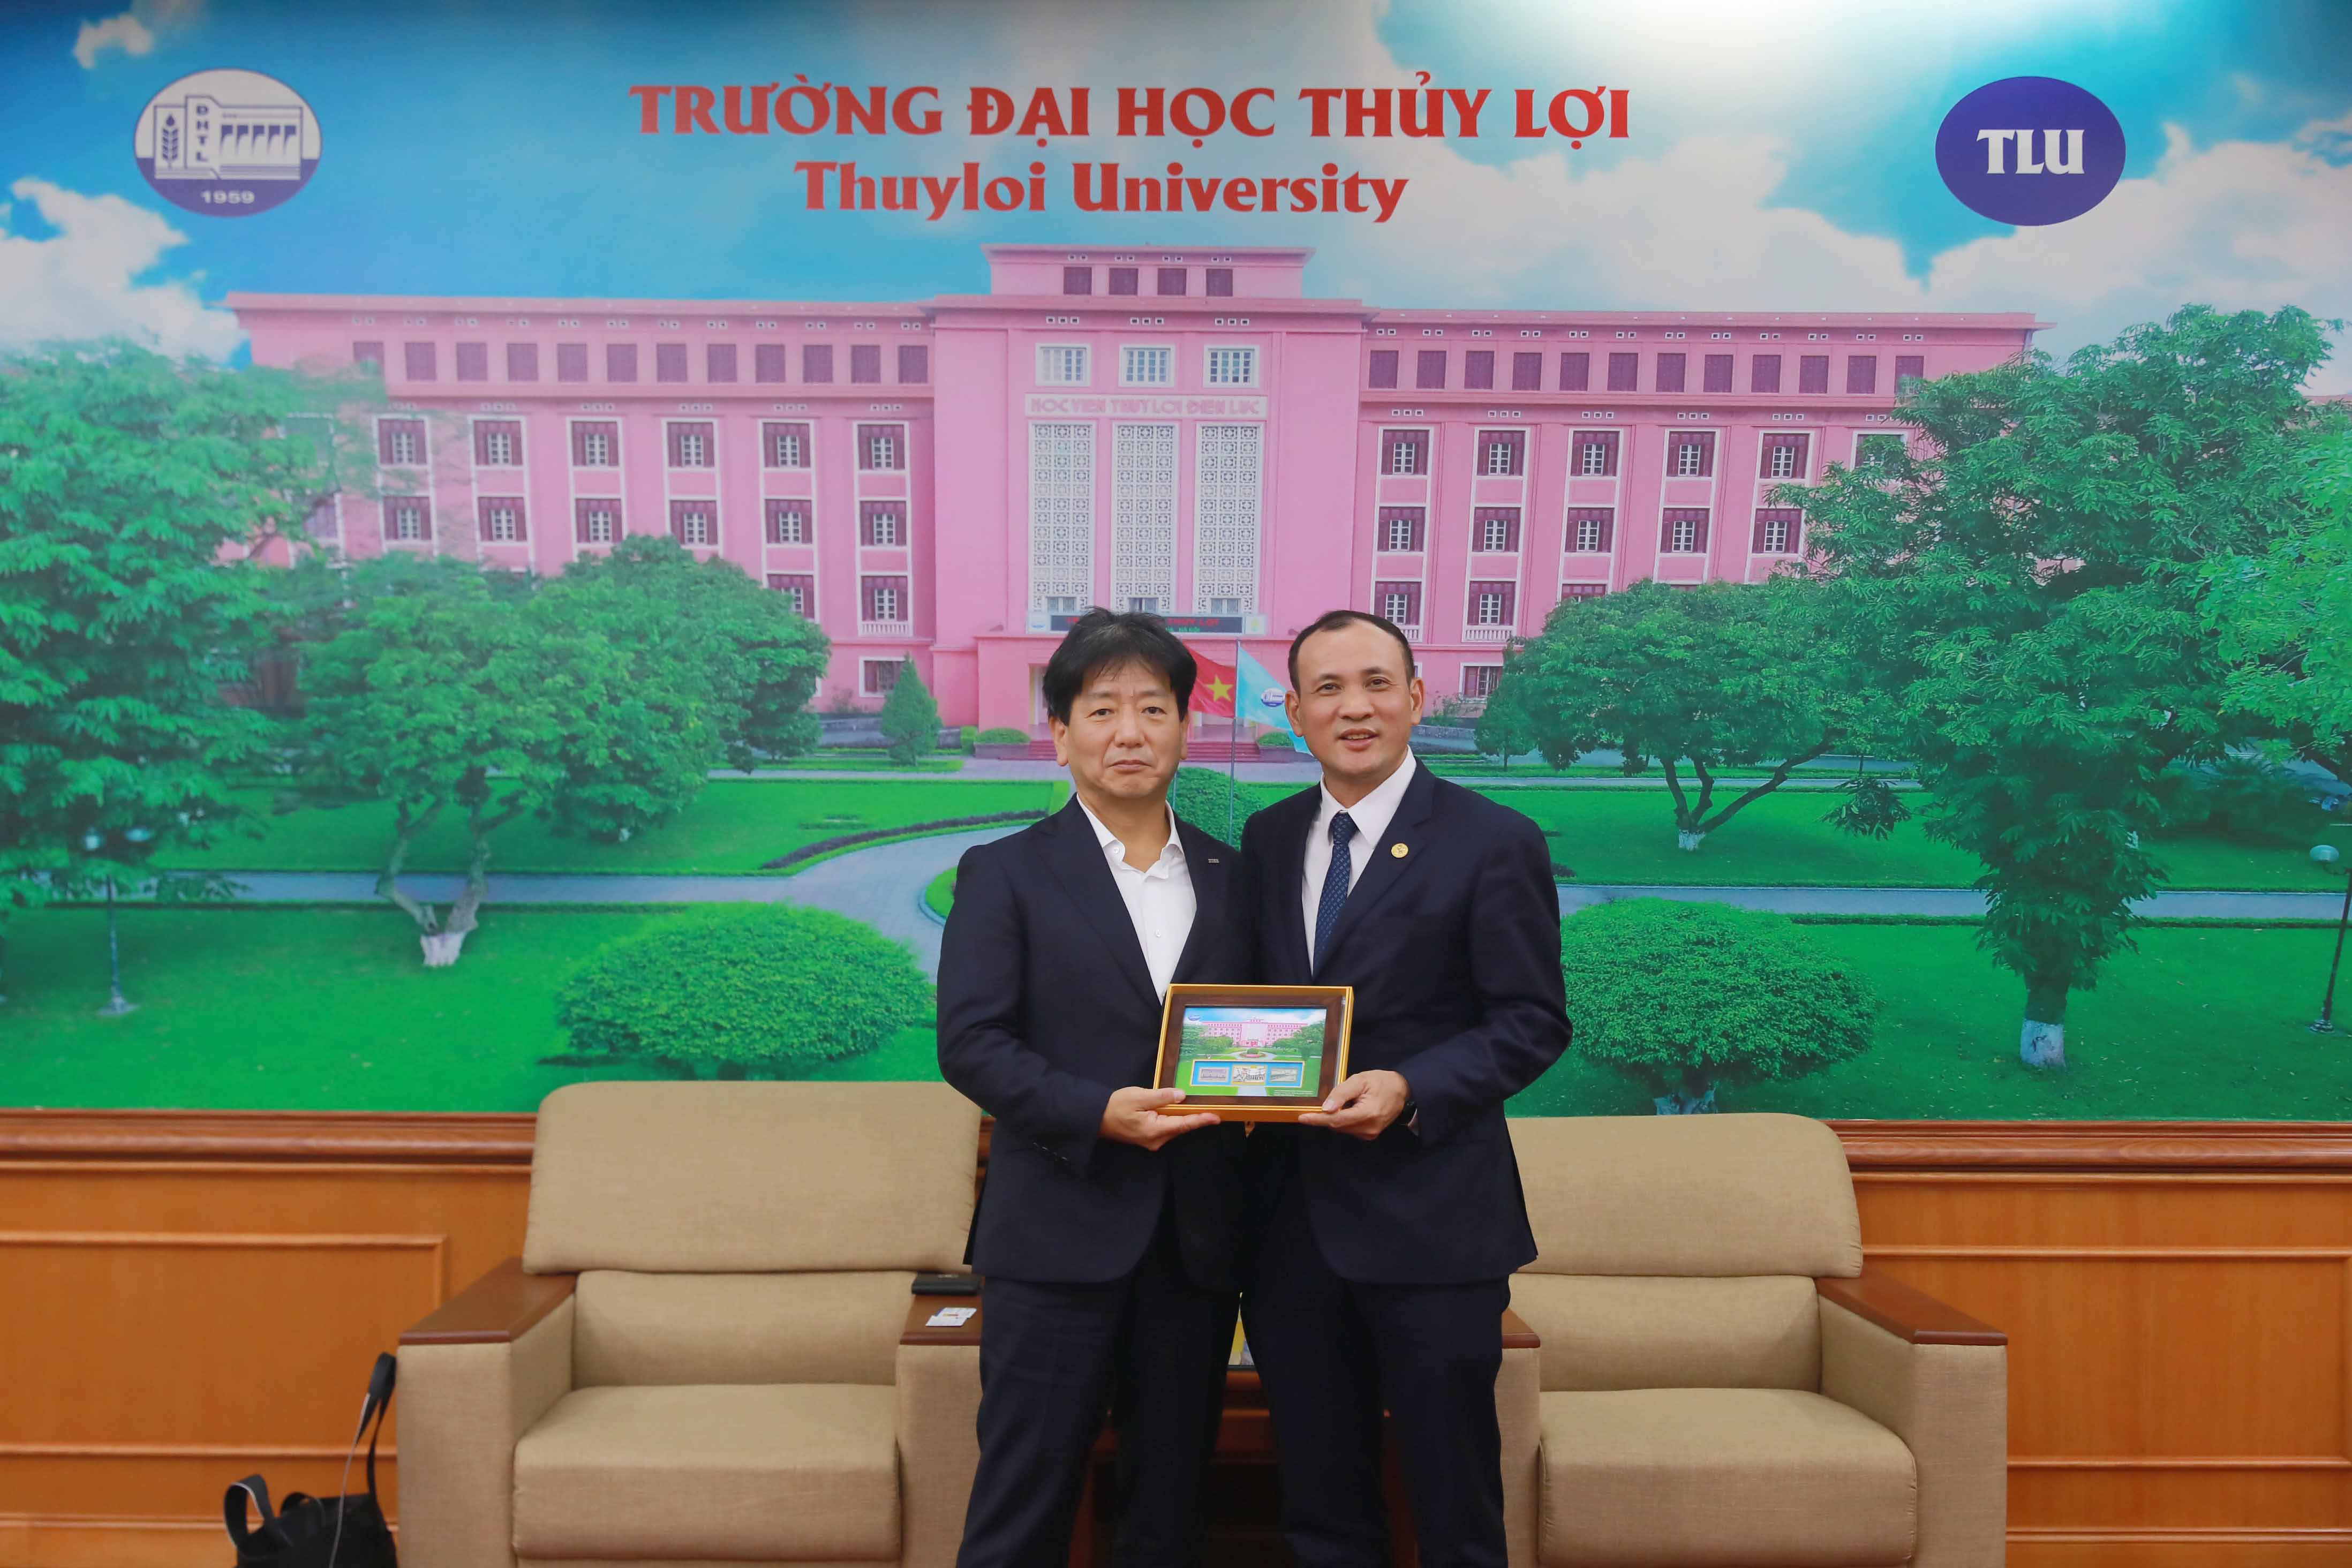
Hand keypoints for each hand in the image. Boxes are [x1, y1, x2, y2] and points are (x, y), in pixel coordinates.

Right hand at [1100, 1086, 1220, 1149]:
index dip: (1201, 1120)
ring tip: (1196, 1106)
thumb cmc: (1115, 1106)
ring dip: (1183, 1116)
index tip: (1216, 1117)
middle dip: (1194, 1116)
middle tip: (1210, 1106)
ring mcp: (1152, 1140)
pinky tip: (1176, 1109)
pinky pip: (1165, 1127)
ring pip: (1173, 1127)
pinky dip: (1173, 1118)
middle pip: (1181, 1126)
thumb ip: (1162, 1097)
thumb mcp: (1139, 1097)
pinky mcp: (1148, 1137)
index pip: (1184, 1124)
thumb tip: (1181, 1096)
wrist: (1096, 1118)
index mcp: (1155, 1130)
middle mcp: (1156, 1139)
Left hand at [1299, 1070, 1410, 1140]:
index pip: (1336, 1120)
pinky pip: (1349, 1129)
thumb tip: (1325, 1108)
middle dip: (1326, 1115)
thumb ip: (1341, 1094)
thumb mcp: (1359, 1080)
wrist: (1401, 1089)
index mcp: (1367, 1114)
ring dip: (1336, 1117)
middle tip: (1324, 1101)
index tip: (1302, 1117)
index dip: (1317, 1119)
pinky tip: (1350, 1108)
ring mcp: (1370, 1134)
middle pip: (1337, 1125)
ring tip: (1346, 1101)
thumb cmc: (1380, 1082)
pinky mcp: (1369, 1135)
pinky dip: (1343, 1120)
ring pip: (1342, 1128)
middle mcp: (1369, 1128)